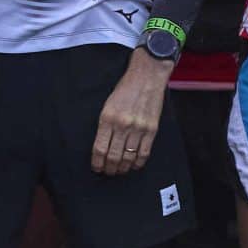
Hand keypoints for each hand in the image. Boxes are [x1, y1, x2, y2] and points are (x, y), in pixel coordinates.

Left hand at [92, 46, 171, 174]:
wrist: (147, 76)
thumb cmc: (125, 88)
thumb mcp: (107, 104)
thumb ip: (104, 125)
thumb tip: (102, 146)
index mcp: (107, 118)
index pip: (99, 149)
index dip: (97, 163)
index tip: (96, 167)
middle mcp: (122, 125)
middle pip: (113, 156)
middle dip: (109, 168)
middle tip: (108, 172)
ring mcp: (138, 128)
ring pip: (128, 157)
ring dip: (123, 168)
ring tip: (120, 170)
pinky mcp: (151, 129)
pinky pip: (144, 153)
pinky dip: (138, 163)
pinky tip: (134, 165)